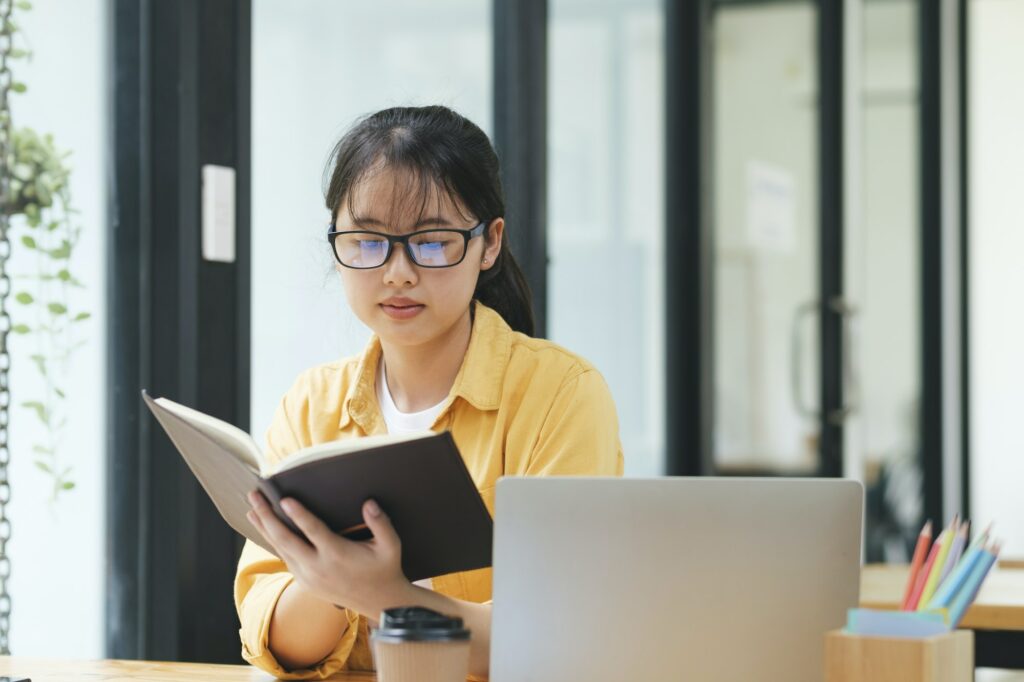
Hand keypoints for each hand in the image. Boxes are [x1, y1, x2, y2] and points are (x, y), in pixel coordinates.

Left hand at [246, 491, 411, 616]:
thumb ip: (381, 523)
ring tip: (252, 509)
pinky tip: (266, 530)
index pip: (313, 531)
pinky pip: (285, 559)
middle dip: (267, 516)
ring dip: (264, 528)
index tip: (284, 499)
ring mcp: (309, 576)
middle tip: (254, 496)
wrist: (379, 602)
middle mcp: (318, 567)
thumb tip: (368, 503)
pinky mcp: (305, 582)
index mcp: (337, 554)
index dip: (298, 514)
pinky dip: (273, 543)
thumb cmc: (385, 569)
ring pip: (280, 549)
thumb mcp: (391, 546)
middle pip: (285, 539)